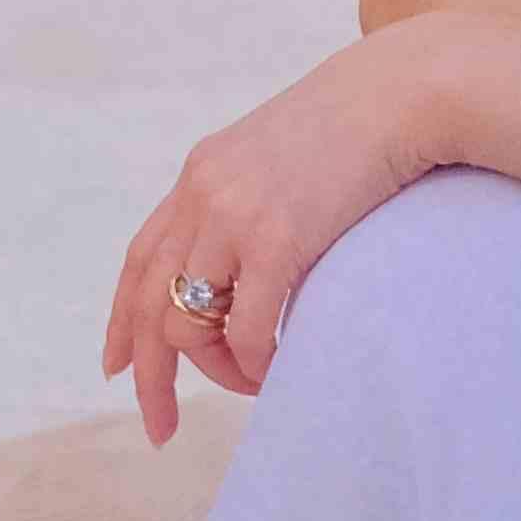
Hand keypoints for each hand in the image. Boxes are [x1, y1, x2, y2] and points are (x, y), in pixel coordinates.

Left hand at [104, 15, 502, 440]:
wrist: (405, 92)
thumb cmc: (366, 124)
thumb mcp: (284, 155)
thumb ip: (255, 201)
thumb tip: (252, 266)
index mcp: (202, 174)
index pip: (141, 258)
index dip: (123, 319)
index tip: (116, 368)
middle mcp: (204, 194)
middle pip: (148, 302)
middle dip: (148, 376)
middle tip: (160, 429)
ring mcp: (234, 216)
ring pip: (187, 325)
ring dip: (217, 370)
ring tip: (254, 383)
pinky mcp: (276, 239)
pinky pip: (246, 330)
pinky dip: (256, 365)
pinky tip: (279, 370)